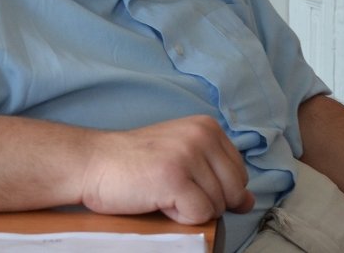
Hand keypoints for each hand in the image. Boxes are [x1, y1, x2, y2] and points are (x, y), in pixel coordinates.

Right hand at [80, 115, 255, 223]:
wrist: (93, 162)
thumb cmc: (135, 164)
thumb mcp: (183, 158)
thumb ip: (217, 174)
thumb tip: (249, 201)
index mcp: (208, 127)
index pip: (240, 174)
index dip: (217, 190)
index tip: (187, 183)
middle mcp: (202, 135)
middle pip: (233, 191)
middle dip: (207, 201)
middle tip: (173, 189)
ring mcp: (188, 154)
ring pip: (217, 205)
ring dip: (189, 208)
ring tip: (162, 191)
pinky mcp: (174, 177)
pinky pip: (200, 214)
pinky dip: (179, 216)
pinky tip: (158, 200)